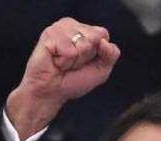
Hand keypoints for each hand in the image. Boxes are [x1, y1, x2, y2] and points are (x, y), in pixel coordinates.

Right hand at [5, 18, 119, 139]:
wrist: (50, 93)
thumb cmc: (71, 82)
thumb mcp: (101, 70)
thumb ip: (112, 54)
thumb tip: (104, 42)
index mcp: (84, 31)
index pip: (103, 34)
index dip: (97, 53)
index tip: (83, 62)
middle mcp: (72, 26)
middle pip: (95, 37)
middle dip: (85, 56)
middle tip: (71, 64)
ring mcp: (60, 28)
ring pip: (83, 42)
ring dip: (74, 60)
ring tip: (62, 63)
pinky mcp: (49, 35)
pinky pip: (69, 49)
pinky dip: (64, 61)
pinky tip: (55, 62)